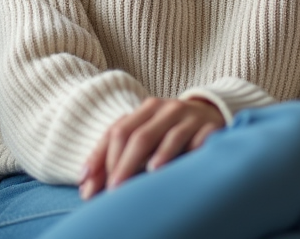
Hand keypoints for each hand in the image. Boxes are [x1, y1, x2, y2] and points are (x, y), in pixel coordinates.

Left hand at [79, 97, 223, 198]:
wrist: (212, 112)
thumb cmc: (170, 130)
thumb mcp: (145, 135)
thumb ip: (116, 156)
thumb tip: (86, 187)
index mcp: (146, 109)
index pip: (118, 131)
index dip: (100, 158)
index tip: (89, 186)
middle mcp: (166, 109)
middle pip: (139, 136)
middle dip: (124, 164)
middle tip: (114, 190)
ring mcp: (190, 117)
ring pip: (169, 136)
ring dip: (156, 157)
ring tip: (145, 176)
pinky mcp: (211, 127)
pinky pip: (200, 139)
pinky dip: (189, 152)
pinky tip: (179, 167)